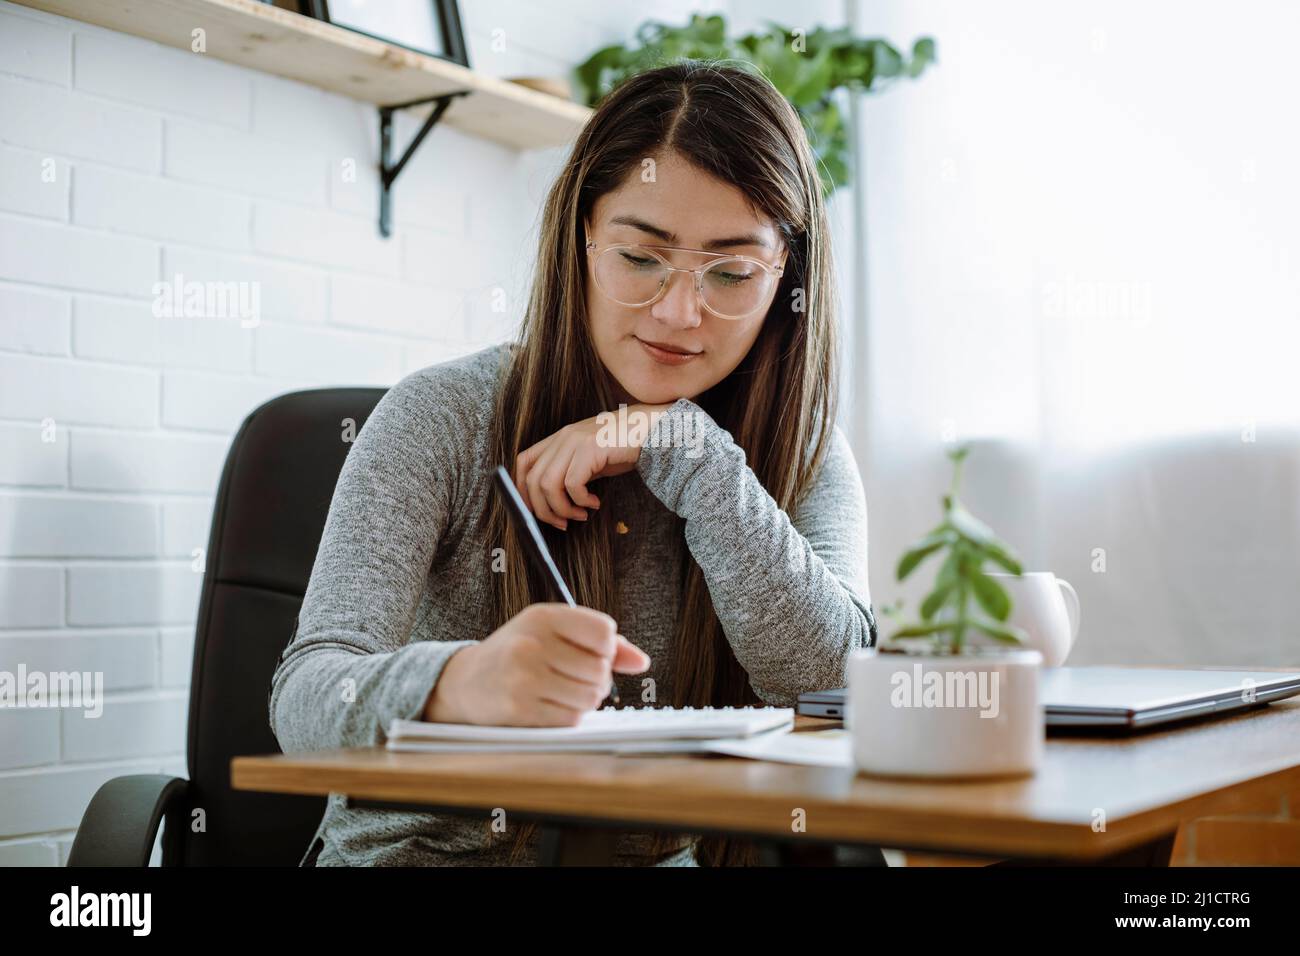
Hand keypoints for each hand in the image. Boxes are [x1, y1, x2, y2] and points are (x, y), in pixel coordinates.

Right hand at [423, 603, 650, 725]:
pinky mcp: (520, 708)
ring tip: (565, 692)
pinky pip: (572, 718)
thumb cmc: (517, 653)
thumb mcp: (551, 633)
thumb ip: (599, 643)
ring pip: (590, 697)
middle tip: (576, 678)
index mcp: (543, 616)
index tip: (591, 653)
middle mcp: (533, 643)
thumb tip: (641, 662)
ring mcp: (525, 677)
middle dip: (597, 679)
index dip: (606, 648)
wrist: (465, 681)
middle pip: (601, 670)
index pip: (604, 632)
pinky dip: (570, 716)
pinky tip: (551, 705)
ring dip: (585, 700)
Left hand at [515, 403, 670, 529]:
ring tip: (580, 516)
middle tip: (561, 524)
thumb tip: (556, 502)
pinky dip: (581, 501)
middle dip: (543, 509)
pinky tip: (595, 504)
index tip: (535, 512)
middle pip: (533, 479)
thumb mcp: (592, 459)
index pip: (523, 462)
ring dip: (562, 509)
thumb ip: (572, 471)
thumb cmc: (626, 446)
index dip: (522, 490)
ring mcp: (575, 441)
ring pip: (548, 484)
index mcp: (559, 438)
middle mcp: (562, 437)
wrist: (654, 428)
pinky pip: (573, 484)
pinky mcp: (590, 449)